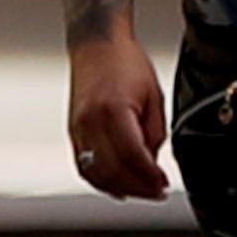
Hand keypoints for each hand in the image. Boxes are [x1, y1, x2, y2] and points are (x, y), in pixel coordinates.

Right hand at [68, 24, 172, 201]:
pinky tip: (117, 185)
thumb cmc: (125, 62)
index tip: (163, 184)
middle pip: (113, 171)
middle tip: (156, 192)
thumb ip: (154, 134)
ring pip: (96, 174)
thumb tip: (152, 164)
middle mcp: (91, 122)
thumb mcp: (154, 97)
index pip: (133, 156)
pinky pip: (84, 166)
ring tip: (140, 191)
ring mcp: (78, 128)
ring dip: (120, 188)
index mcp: (113, 110)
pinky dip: (101, 181)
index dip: (150, 177)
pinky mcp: (73, 132)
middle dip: (138, 188)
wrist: (97, 44)